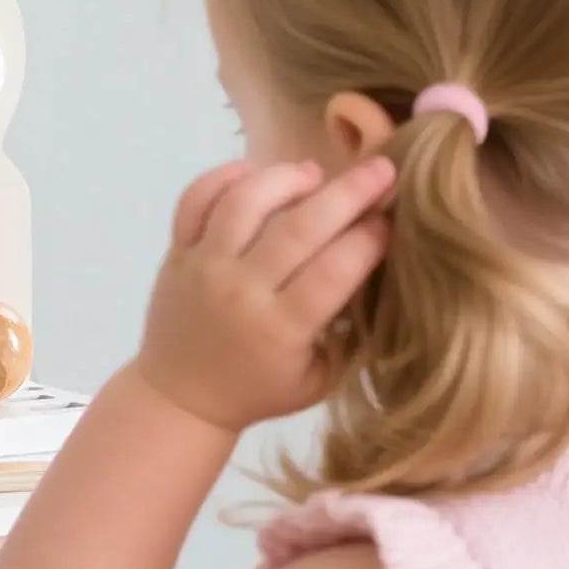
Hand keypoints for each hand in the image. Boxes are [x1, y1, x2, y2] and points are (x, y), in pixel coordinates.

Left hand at [135, 156, 394, 432]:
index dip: (368, 240)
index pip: (333, 271)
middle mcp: (242, 291)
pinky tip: (255, 175)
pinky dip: (224, 177)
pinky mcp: (177, 253)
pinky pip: (195, 200)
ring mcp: (205, 267)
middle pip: (299, 228)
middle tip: (382, 169)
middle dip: (349, 193)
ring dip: (285, 178)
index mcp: (281, 329)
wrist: (181, 399)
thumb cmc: (258, 391)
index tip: (391, 219)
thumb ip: (351, 335)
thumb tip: (384, 274)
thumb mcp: (317, 379)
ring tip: (314, 174)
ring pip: (244, 202)